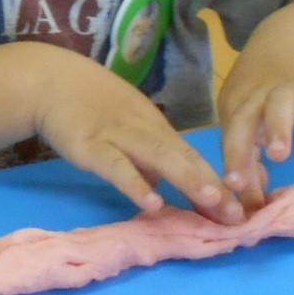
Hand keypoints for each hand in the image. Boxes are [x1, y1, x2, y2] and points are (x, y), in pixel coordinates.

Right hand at [31, 47, 243, 224]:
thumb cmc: (90, 104)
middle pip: (184, 157)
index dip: (218, 179)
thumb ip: (146, 155)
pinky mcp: (91, 148)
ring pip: (158, 159)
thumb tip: (164, 185)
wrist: (51, 82)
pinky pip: (116, 168)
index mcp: (156, 128)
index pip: (193, 155)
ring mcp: (118, 137)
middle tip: (238, 212)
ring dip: (187, 179)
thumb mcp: (127, 125)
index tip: (242, 205)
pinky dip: (135, 184)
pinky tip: (151, 203)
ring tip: (212, 201)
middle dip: (213, 184)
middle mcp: (144, 131)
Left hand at [218, 36, 293, 208]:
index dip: (228, 165)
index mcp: (236, 109)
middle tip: (238, 181)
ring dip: (276, 128)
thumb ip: (251, 160)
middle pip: (242, 122)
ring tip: (280, 154)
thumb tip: (249, 203)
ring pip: (277, 105)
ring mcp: (284, 86)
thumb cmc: (266, 92)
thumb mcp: (252, 122)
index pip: (230, 141)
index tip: (228, 193)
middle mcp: (255, 97)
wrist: (290, 40)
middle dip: (239, 151)